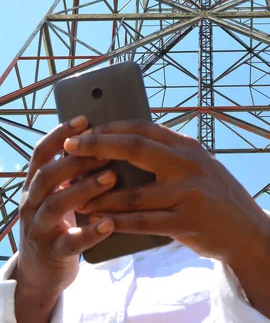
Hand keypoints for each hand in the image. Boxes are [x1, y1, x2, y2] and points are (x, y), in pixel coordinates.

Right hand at [13, 117, 116, 321]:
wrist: (40, 272)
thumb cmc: (59, 221)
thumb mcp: (59, 193)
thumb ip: (73, 170)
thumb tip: (103, 136)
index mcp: (36, 184)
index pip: (42, 152)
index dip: (61, 134)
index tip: (84, 119)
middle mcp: (33, 203)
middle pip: (47, 175)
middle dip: (76, 160)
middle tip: (106, 151)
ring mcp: (40, 228)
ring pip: (57, 204)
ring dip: (85, 188)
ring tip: (112, 178)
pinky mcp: (53, 254)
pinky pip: (70, 243)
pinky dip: (90, 233)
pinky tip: (110, 222)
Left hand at [63, 119, 269, 266]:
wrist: (247, 229)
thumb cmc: (213, 193)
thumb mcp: (196, 164)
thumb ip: (167, 153)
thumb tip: (125, 143)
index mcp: (187, 145)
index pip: (142, 127)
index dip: (110, 127)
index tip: (84, 130)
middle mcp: (187, 163)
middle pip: (134, 148)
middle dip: (97, 146)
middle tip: (70, 147)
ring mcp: (187, 193)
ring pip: (133, 192)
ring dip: (99, 194)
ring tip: (75, 194)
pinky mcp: (185, 222)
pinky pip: (143, 222)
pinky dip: (118, 221)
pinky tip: (99, 220)